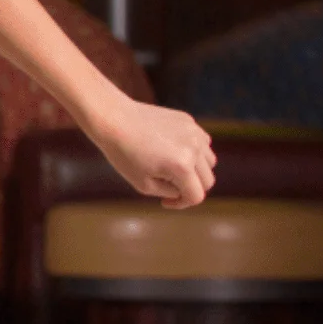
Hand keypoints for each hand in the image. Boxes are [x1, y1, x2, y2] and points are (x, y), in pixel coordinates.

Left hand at [89, 98, 217, 208]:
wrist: (113, 119)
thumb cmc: (123, 154)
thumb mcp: (144, 185)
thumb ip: (170, 192)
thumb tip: (184, 190)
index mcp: (182, 167)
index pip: (196, 196)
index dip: (181, 204)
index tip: (164, 201)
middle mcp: (194, 149)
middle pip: (207, 180)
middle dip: (189, 188)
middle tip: (168, 187)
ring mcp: (194, 132)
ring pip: (209, 162)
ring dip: (196, 171)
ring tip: (172, 170)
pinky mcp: (189, 121)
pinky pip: (202, 143)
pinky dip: (194, 152)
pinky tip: (173, 152)